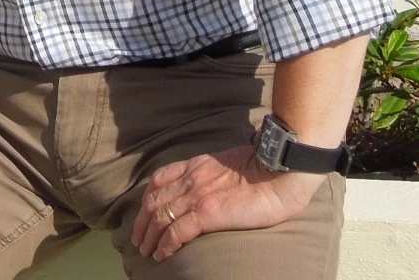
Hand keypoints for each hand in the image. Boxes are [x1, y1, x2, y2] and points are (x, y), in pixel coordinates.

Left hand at [130, 145, 323, 262]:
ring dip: (149, 236)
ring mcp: (197, 195)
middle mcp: (191, 178)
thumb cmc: (264, 170)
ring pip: (160, 217)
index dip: (147, 199)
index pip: (159, 180)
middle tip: (139, 240)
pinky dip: (165, 244)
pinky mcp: (207, 213)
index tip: (145, 214)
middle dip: (142, 222)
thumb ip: (213, 174)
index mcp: (196, 165)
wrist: (280, 172)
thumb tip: (210, 187)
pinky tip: (162, 254)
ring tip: (147, 251)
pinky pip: (176, 231)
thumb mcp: (229, 165)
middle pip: (153, 200)